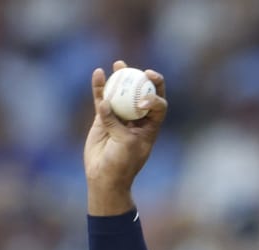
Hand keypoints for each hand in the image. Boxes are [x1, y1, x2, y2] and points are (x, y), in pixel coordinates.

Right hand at [84, 61, 166, 215]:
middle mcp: (138, 118)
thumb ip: (116, 123)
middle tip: (140, 71)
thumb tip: (105, 103)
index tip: (144, 100)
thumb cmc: (121, 165)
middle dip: (144, 79)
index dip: (155, 97)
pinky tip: (99, 74)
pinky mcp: (103, 117)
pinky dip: (100, 86)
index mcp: (151, 126)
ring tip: (119, 64)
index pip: (159, 105)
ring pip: (122, 92)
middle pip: (143, 93)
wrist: (104, 177)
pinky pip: (102, 98)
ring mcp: (120, 116)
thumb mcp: (125, 145)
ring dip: (122, 77)